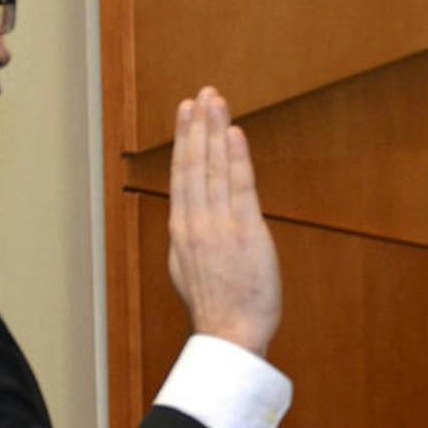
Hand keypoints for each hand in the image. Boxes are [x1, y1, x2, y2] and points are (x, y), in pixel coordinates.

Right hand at [167, 87, 281, 356]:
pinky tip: (233, 132)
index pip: (181, 175)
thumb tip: (191, 219)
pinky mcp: (246, 231)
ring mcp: (219, 225)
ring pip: (214, 168)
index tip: (185, 113)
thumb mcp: (190, 269)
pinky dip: (236, 157)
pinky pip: (239, 187)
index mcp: (181, 231)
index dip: (184, 141)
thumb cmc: (217, 307)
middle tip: (201, 93)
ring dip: (214, 130)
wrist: (230, 334)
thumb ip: (192, 238)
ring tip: (215, 100)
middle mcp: (195, 223)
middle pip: (193, 164)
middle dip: (196, 125)